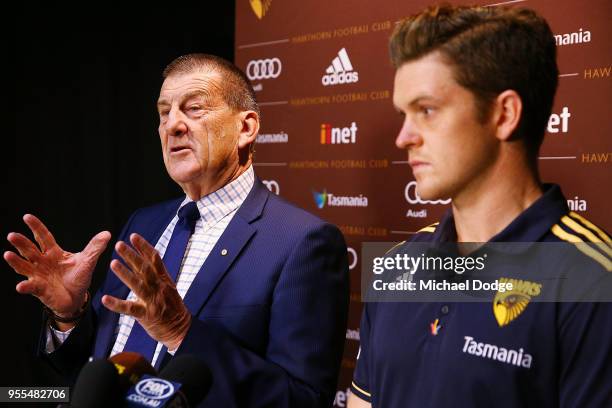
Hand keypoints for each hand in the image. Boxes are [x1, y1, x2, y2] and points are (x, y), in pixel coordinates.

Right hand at [4, 214, 110, 317]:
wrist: (76, 298)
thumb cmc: (78, 276)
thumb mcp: (88, 261)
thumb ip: (95, 248)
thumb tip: (107, 234)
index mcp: (53, 252)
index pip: (43, 237)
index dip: (36, 227)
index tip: (27, 216)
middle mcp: (42, 262)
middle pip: (29, 250)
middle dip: (20, 242)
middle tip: (12, 235)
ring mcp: (38, 275)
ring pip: (24, 266)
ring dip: (15, 261)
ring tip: (7, 254)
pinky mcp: (39, 289)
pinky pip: (31, 287)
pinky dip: (25, 287)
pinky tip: (20, 286)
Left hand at [102, 233, 191, 350]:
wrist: (181, 329)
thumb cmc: (172, 307)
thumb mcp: (168, 287)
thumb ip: (156, 274)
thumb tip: (146, 258)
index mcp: (164, 279)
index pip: (155, 259)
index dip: (144, 247)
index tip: (134, 236)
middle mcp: (159, 287)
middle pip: (145, 268)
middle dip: (132, 256)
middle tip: (119, 245)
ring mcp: (153, 301)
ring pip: (138, 285)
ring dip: (125, 274)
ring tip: (113, 263)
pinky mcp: (146, 315)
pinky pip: (130, 309)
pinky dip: (117, 304)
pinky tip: (105, 299)